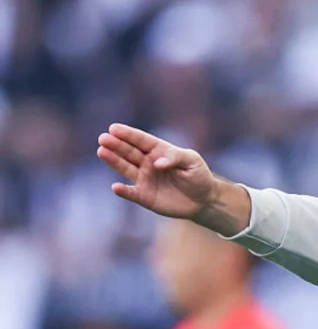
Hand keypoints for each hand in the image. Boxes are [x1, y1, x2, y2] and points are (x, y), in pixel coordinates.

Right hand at [97, 124, 216, 220]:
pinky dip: (123, 191)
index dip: (128, 134)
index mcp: (158, 150)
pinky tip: (116, 187)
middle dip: (116, 145)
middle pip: (129, 152)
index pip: (140, 140)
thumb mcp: (192, 161)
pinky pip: (131, 193)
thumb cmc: (198, 175)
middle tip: (103, 138)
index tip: (113, 128)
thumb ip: (175, 157)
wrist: (203, 199)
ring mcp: (144, 179)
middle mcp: (147, 163)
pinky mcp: (144, 196)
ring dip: (113, 161)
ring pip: (125, 168)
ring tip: (102, 151)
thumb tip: (157, 163)